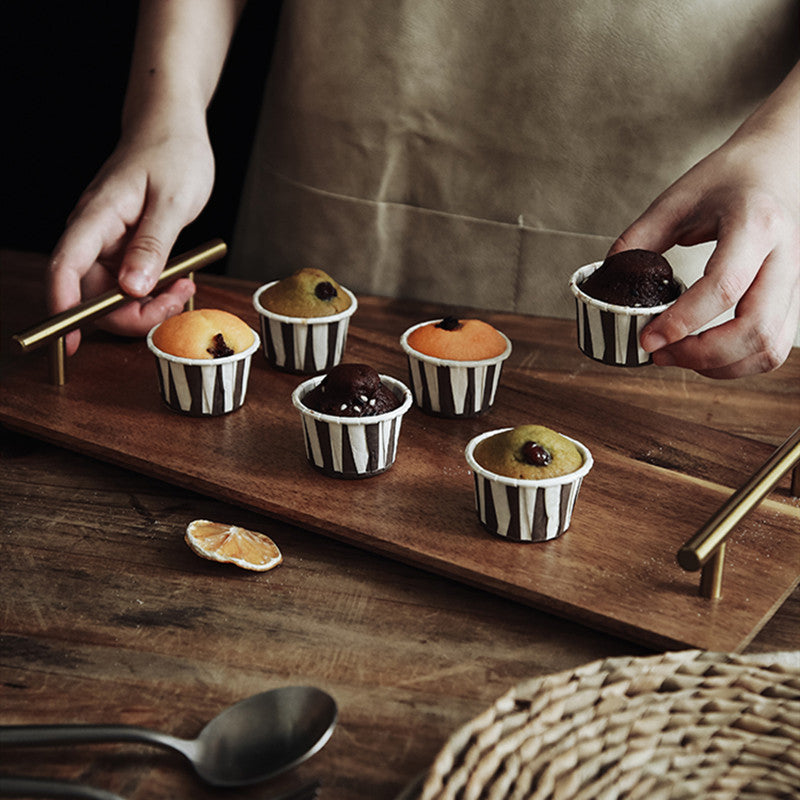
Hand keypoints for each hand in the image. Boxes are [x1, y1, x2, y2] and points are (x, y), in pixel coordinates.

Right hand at [47, 127, 213, 354]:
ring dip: (147, 305)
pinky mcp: (124, 248)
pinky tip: (179, 282)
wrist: (173, 127)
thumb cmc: (174, 153)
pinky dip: (154, 292)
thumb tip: (130, 289)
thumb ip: (153, 245)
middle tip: (175, 300)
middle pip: (90, 294)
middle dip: (130, 313)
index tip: (69, 341)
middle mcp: (95, 234)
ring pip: (113, 294)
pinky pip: (130, 284)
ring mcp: (108, 243)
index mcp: (97, 217)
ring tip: (184, 287)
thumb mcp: (173, 201)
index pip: (65, 268)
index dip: (63, 308)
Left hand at [610, 64, 799, 378]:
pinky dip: (737, 363)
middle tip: (659, 353)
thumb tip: (609, 279)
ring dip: (721, 366)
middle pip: (755, 330)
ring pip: (770, 348)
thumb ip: (639, 238)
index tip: (648, 339)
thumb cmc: (730, 176)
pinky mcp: (791, 298)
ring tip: (678, 355)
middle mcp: (784, 256)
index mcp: (755, 224)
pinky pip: (772, 347)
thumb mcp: (677, 198)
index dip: (683, 321)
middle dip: (702, 354)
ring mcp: (793, 281)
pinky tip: (704, 353)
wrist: (779, 162)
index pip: (724, 286)